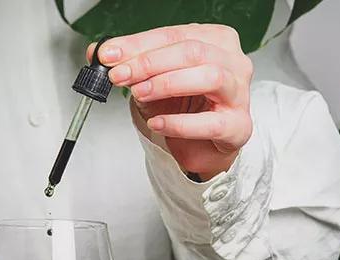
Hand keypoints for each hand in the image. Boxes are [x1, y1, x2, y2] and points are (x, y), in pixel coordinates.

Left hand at [90, 24, 253, 179]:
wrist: (203, 144)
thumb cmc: (186, 105)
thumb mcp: (154, 79)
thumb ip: (130, 63)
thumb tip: (100, 53)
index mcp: (216, 40)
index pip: (175, 35)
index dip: (139, 44)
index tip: (109, 55)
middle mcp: (233, 62)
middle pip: (193, 51)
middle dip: (150, 62)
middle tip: (120, 75)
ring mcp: (239, 94)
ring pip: (210, 77)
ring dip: (167, 84)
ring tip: (139, 93)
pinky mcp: (238, 126)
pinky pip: (210, 122)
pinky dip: (180, 123)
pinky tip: (157, 122)